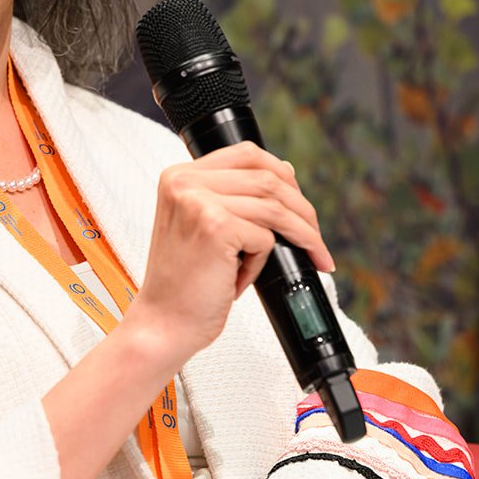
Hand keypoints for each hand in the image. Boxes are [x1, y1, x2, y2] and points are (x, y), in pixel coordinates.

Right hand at [128, 144, 334, 366]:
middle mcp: (185, 182)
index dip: (282, 176)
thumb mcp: (202, 227)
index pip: (247, 154)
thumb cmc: (183, 283)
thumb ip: (233, 197)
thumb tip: (286, 172)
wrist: (163, 323)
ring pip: (275, 207)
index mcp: (178, 176)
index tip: (299, 206)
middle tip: (315, 240)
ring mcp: (198, 202)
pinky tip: (241, 280)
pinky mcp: (216, 227)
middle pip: (268, 178)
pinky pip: (265, 238)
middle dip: (302, 210)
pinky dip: (262, 263)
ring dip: (300, 236)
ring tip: (307, 258)